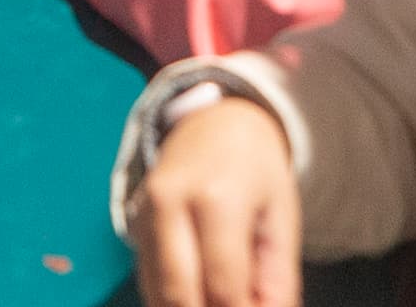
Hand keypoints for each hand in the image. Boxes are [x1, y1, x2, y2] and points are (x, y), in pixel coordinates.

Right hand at [132, 95, 300, 306]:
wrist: (215, 125)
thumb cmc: (255, 171)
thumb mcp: (282, 220)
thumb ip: (278, 279)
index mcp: (216, 197)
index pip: (223, 285)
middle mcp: (170, 203)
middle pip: (181, 294)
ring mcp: (145, 212)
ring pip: (158, 293)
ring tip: (220, 298)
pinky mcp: (133, 224)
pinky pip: (148, 280)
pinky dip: (173, 299)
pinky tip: (200, 292)